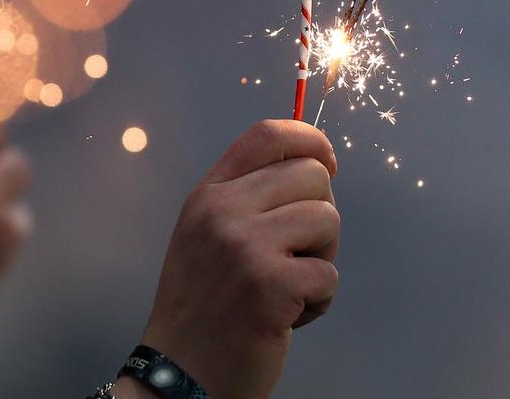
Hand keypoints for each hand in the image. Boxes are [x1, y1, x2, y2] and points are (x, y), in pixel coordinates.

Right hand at [136, 119, 339, 398]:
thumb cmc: (203, 307)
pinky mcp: (271, 285)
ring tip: (290, 285)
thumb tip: (315, 168)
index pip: (266, 134)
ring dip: (322, 257)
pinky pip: (329, 273)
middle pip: (312, 175)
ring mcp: (246, 246)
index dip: (310, 139)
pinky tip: (287, 316)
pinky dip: (319, 299)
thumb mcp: (206, 235)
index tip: (327, 162)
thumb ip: (247, 198)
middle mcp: (223, 211)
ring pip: (328, 220)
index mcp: (209, 194)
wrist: (180, 374)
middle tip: (297, 253)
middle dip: (320, 214)